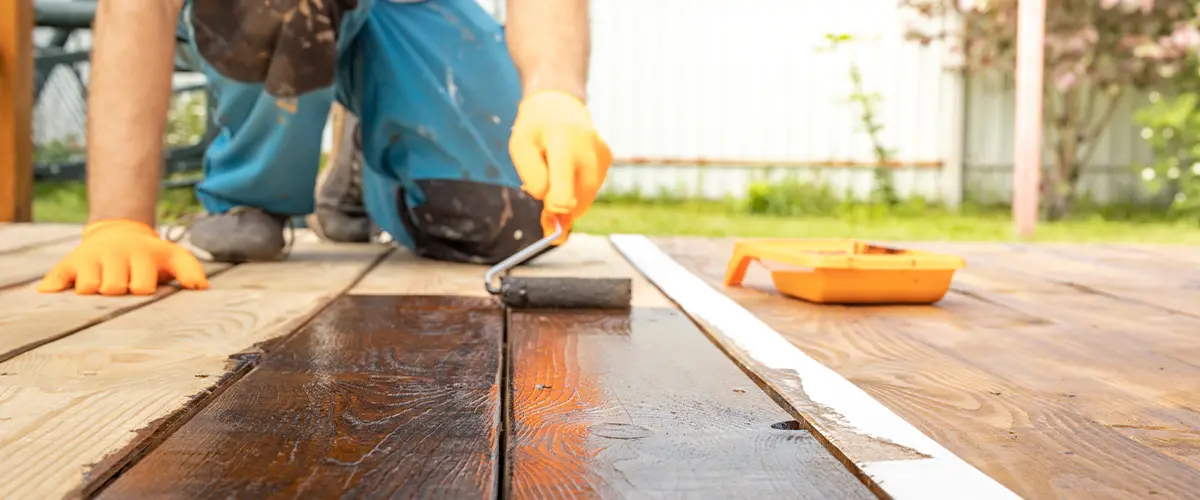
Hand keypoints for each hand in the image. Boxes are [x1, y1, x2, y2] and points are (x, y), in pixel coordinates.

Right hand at [37, 219, 208, 295]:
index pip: (141, 286)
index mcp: (142, 254)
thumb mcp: (173, 256)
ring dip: (92, 292)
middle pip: (112, 288)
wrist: (120, 232)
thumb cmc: (150, 256)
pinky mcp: (70, 262)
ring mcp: (91, 258)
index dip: (142, 289)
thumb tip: (201, 287)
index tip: (143, 287)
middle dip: (117, 292)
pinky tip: (55, 293)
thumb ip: (190, 269)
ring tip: (100, 287)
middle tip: (120, 285)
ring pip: (86, 288)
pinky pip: (57, 279)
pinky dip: (54, 288)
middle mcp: (115, 253)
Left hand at [509, 91, 611, 243]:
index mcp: (564, 144)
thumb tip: (555, 207)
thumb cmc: (535, 129)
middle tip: (543, 199)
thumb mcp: (520, 147)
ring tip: (554, 175)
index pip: (564, 192)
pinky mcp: (607, 160)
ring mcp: (602, 155)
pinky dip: (577, 190)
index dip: (554, 208)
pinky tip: (567, 172)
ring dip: (567, 198)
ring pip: (585, 199)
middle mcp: (589, 150)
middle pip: (577, 201)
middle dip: (559, 206)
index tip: (546, 210)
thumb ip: (533, 178)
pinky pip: (591, 190)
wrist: (559, 105)